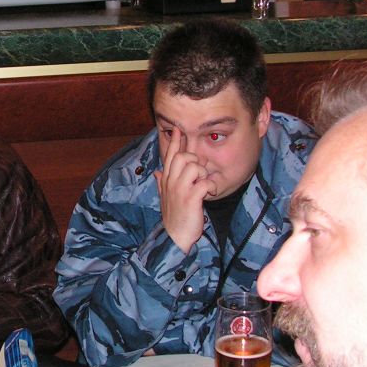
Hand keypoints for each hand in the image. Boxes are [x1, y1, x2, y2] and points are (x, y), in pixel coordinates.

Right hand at [153, 127, 215, 251]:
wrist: (175, 237)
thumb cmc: (173, 218)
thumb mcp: (164, 198)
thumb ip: (161, 184)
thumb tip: (156, 173)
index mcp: (166, 181)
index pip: (169, 156)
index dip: (175, 141)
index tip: (178, 129)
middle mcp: (171, 183)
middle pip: (181, 157)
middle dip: (194, 159)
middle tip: (199, 172)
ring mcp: (180, 190)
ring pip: (193, 166)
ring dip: (203, 173)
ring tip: (203, 185)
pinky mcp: (191, 198)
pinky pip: (204, 182)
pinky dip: (211, 187)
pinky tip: (210, 194)